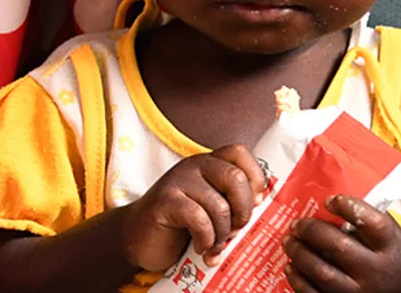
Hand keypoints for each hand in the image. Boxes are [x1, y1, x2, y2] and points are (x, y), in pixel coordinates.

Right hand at [121, 145, 267, 271]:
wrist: (139, 237)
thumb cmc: (181, 225)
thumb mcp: (210, 207)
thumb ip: (231, 201)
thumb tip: (261, 206)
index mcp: (208, 164)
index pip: (240, 153)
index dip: (255, 177)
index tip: (255, 204)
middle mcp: (194, 166)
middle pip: (235, 178)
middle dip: (243, 211)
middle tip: (236, 229)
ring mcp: (177, 181)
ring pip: (219, 205)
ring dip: (223, 234)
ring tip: (215, 245)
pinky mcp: (165, 200)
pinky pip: (199, 219)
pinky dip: (206, 239)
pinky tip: (200, 247)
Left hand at [284, 196, 400, 292]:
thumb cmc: (386, 254)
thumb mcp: (385, 234)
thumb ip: (361, 219)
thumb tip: (321, 204)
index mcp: (391, 246)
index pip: (372, 223)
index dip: (348, 207)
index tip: (329, 201)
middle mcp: (378, 272)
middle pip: (340, 247)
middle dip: (311, 231)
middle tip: (296, 225)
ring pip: (323, 273)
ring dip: (300, 254)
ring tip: (289, 241)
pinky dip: (298, 280)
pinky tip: (292, 266)